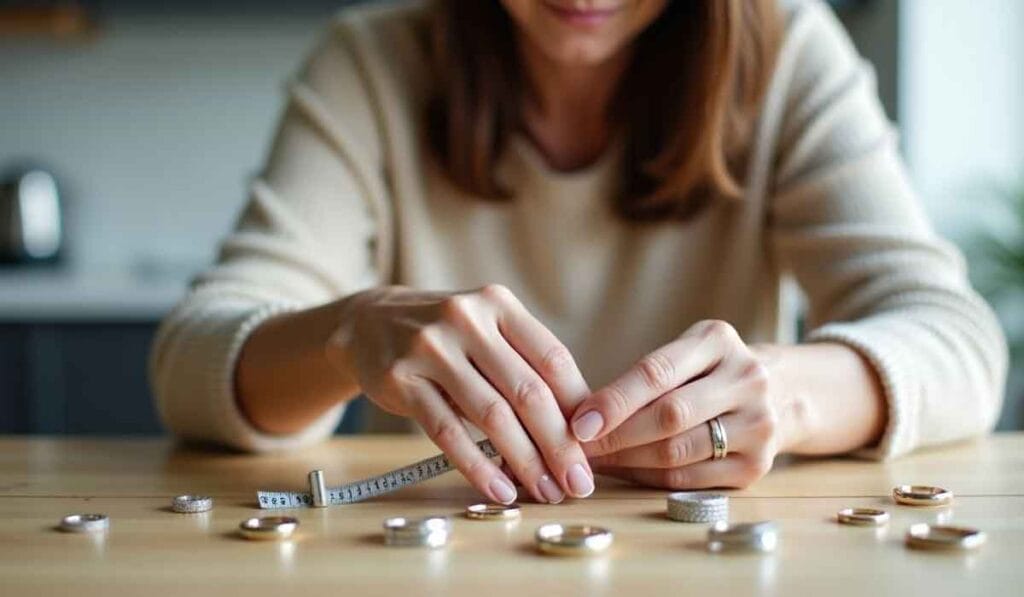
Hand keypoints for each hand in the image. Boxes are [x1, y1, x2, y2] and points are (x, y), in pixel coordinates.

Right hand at [329, 284, 594, 503]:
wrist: (370, 323)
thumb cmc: (447, 337)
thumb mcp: (487, 330)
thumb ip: (526, 365)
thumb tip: (578, 427)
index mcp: (499, 304)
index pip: (552, 360)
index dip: (578, 408)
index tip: (594, 447)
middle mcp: (467, 319)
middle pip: (526, 391)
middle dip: (558, 444)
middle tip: (577, 482)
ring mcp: (431, 348)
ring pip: (490, 414)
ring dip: (524, 461)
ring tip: (544, 490)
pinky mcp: (401, 379)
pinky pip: (447, 431)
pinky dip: (477, 465)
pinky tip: (498, 489)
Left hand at [570, 320, 781, 488]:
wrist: (783, 392)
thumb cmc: (710, 372)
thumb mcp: (686, 353)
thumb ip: (642, 377)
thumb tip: (580, 415)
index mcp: (718, 341)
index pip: (657, 372)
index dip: (614, 400)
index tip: (579, 421)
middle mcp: (747, 379)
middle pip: (668, 416)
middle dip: (615, 435)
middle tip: (577, 448)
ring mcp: (758, 424)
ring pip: (677, 452)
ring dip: (627, 460)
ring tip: (594, 461)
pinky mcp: (757, 465)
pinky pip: (689, 479)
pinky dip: (648, 478)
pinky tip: (625, 472)